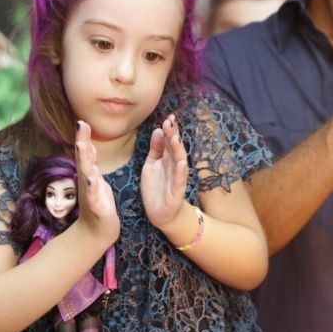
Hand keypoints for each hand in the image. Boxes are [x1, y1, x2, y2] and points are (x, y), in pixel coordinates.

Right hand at [74, 121, 118, 243]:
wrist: (95, 233)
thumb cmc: (97, 204)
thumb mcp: (94, 179)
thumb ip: (90, 162)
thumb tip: (86, 143)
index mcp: (89, 174)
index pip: (85, 152)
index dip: (83, 136)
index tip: (81, 120)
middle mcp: (87, 181)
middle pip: (84, 159)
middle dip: (82, 142)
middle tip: (81, 124)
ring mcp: (90, 194)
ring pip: (87, 174)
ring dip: (85, 160)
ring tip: (83, 146)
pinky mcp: (97, 207)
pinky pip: (95, 196)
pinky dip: (93, 188)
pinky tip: (93, 179)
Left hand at [141, 115, 188, 229]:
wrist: (160, 212)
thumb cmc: (156, 187)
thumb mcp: (151, 164)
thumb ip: (155, 148)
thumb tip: (157, 131)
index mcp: (166, 158)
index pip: (169, 141)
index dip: (169, 130)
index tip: (168, 118)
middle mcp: (173, 165)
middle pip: (175, 147)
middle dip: (173, 135)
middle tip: (170, 122)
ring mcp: (176, 177)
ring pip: (179, 160)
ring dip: (178, 149)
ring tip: (175, 138)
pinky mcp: (177, 190)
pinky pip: (180, 179)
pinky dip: (180, 170)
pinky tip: (181, 162)